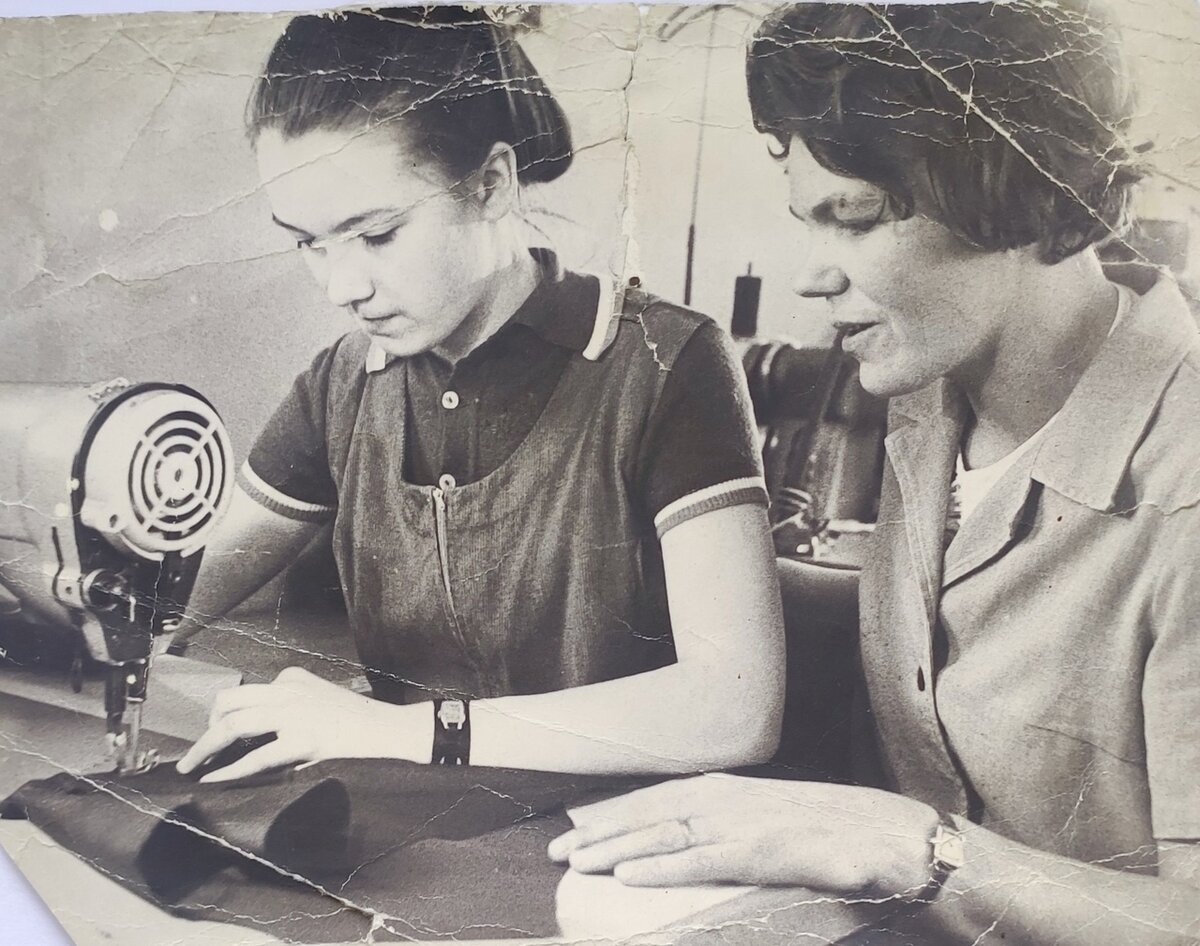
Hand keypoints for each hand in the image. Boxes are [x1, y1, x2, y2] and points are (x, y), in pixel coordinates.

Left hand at [176, 667, 426, 781]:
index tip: (214, 734)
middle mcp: (287, 691)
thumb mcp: (318, 700)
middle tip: (199, 753)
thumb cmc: (356, 722)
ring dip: (205, 748)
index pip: (244, 692)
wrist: (390, 732)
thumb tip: (251, 732)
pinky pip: (256, 756)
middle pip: (229, 702)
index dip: (221, 714)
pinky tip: (215, 779)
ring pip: (234, 725)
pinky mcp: (303, 739)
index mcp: (291, 679)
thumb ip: (287, 706)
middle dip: (206, 728)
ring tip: (190, 767)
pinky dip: (229, 770)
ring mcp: (294, 714)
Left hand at [548, 773, 939, 895]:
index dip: (615, 814)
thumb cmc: (831, 830)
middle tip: (556, 850)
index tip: (578, 827)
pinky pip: (701, 861)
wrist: (890, 834)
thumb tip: (695, 840)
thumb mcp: (770, 821)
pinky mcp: (760, 853)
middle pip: (649, 814)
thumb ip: (730, 828)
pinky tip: (629, 876)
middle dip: (600, 831)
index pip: (658, 799)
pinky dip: (662, 867)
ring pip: (664, 835)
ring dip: (616, 848)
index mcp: (728, 791)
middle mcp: (727, 801)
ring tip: (576, 862)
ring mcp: (742, 825)